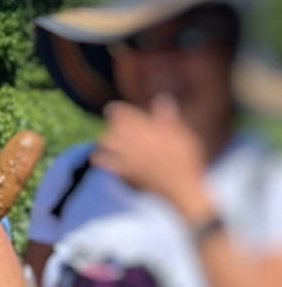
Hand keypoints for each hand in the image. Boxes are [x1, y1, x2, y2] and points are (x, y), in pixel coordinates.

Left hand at [93, 96, 207, 215]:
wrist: (183, 188)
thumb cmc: (187, 162)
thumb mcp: (182, 136)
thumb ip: (168, 118)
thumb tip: (161, 98)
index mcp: (149, 130)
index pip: (124, 114)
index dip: (117, 110)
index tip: (113, 109)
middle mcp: (136, 140)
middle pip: (112, 127)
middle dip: (111, 126)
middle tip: (115, 128)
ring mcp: (129, 156)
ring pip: (105, 141)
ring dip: (104, 140)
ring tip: (107, 142)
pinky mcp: (125, 171)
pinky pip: (105, 163)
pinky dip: (100, 159)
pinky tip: (99, 157)